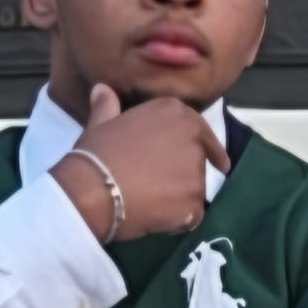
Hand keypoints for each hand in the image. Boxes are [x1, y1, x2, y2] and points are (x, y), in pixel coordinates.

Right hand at [50, 84, 229, 241]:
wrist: (93, 189)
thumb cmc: (96, 153)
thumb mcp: (100, 124)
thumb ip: (108, 106)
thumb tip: (102, 88)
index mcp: (174, 112)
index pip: (198, 128)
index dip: (203, 144)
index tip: (214, 159)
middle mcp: (192, 138)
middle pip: (198, 159)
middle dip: (184, 172)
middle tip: (159, 184)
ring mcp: (196, 172)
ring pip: (195, 188)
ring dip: (180, 197)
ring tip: (152, 203)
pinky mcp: (194, 203)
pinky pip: (193, 214)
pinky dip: (179, 219)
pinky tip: (157, 219)